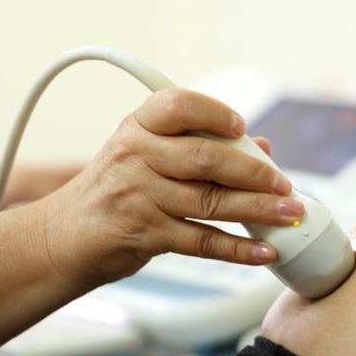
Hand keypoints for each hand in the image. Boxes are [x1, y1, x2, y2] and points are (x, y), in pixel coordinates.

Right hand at [40, 88, 299, 289]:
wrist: (66, 235)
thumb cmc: (116, 188)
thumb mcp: (146, 153)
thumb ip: (199, 145)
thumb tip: (263, 148)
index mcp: (138, 126)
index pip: (178, 105)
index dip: (215, 114)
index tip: (243, 128)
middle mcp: (135, 156)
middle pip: (206, 159)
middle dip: (254, 173)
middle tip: (285, 184)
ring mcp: (138, 196)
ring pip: (210, 202)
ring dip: (258, 210)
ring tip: (289, 214)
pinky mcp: (144, 234)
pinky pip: (201, 241)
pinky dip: (238, 248)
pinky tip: (264, 249)